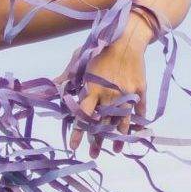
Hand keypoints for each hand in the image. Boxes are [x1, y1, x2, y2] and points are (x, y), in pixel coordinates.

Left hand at [67, 35, 147, 158]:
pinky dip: (136, 124)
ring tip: (115, 150)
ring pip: (121, 123)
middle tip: (93, 154)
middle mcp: (109, 96)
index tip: (73, 147)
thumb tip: (51, 85)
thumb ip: (66, 76)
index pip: (83, 117)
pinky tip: (134, 134)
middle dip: (97, 141)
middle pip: (102, 125)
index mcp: (92, 89)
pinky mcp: (140, 91)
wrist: (127, 37)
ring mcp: (126, 95)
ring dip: (118, 138)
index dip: (78, 134)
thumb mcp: (79, 59)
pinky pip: (139, 112)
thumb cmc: (100, 49)